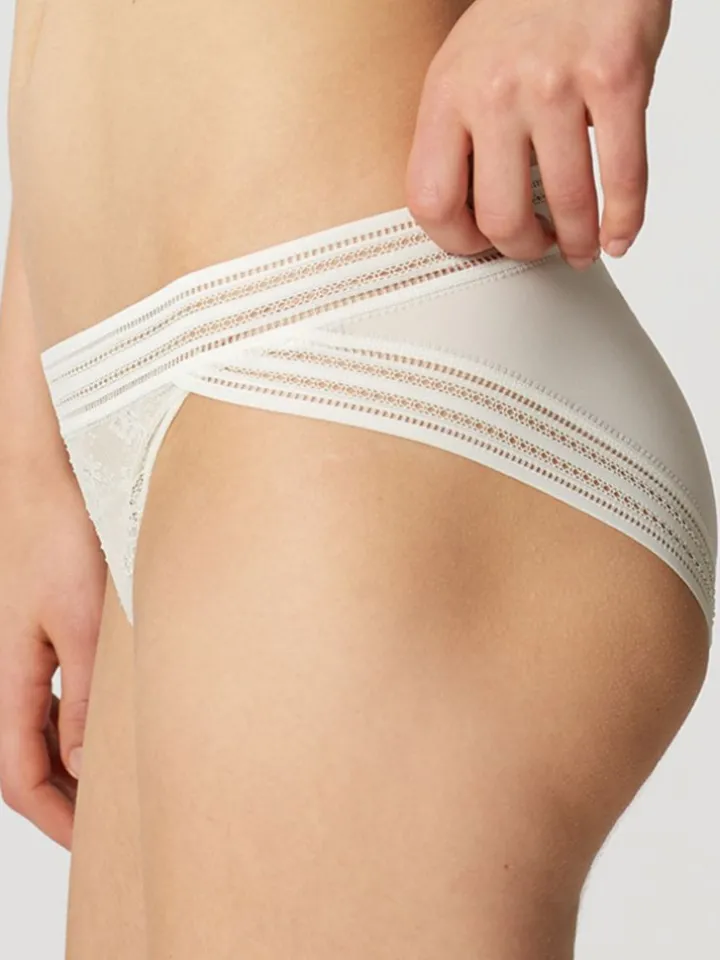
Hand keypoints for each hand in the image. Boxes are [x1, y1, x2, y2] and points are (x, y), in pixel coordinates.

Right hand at [0, 452, 105, 848]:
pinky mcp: (47, 625)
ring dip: (75, 763)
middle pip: (28, 758)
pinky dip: (80, 721)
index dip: (57, 819)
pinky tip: (111, 723)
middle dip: (66, 801)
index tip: (97, 846)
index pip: (20, 775)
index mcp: (9, 676)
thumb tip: (83, 762)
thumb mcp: (80, 622)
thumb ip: (82, 693)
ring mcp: (26, 648)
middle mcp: (10, 669)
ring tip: (118, 785)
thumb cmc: (58, 534)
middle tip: (113, 827)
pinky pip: (56, 692)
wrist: (47, 473)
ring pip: (42, 727)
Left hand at [405, 0, 671, 266]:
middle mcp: (495, 91)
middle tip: (539, 246)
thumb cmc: (521, 18)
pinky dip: (624, 220)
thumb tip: (469, 218)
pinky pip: (622, 175)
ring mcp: (555, 85)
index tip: (481, 246)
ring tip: (582, 248)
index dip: (456, 242)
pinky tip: (619, 235)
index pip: (431, 200)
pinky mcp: (617, 77)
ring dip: (577, 243)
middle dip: (524, 249)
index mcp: (447, 94)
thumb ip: (458, 138)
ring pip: (566, 203)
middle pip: (499, 216)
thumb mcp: (462, 70)